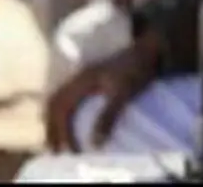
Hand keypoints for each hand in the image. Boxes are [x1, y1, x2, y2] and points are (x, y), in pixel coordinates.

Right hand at [44, 35, 160, 151]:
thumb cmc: (138, 69)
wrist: (150, 51)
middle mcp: (78, 78)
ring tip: (57, 142)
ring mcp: (83, 78)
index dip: (62, 131)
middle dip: (52, 128)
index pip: (62, 108)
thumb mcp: (124, 92)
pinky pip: (68, 97)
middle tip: (55, 151)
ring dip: (54, 121)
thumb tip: (94, 144)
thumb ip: (109, 116)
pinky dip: (63, 113)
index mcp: (82, 80)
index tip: (70, 151)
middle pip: (54, 103)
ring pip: (58, 99)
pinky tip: (68, 124)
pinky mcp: (91, 80)